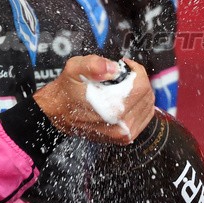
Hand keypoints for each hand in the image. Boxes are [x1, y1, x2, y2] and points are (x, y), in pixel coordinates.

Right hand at [33, 56, 154, 144]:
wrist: (56, 113)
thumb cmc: (67, 92)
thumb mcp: (74, 69)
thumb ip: (94, 64)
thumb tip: (113, 68)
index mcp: (112, 109)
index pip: (142, 85)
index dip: (135, 71)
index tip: (124, 67)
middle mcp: (121, 125)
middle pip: (147, 95)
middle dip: (137, 81)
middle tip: (122, 76)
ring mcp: (124, 133)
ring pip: (147, 106)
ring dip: (139, 93)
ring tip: (122, 88)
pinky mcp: (124, 137)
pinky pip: (144, 117)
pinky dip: (139, 105)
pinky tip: (124, 100)